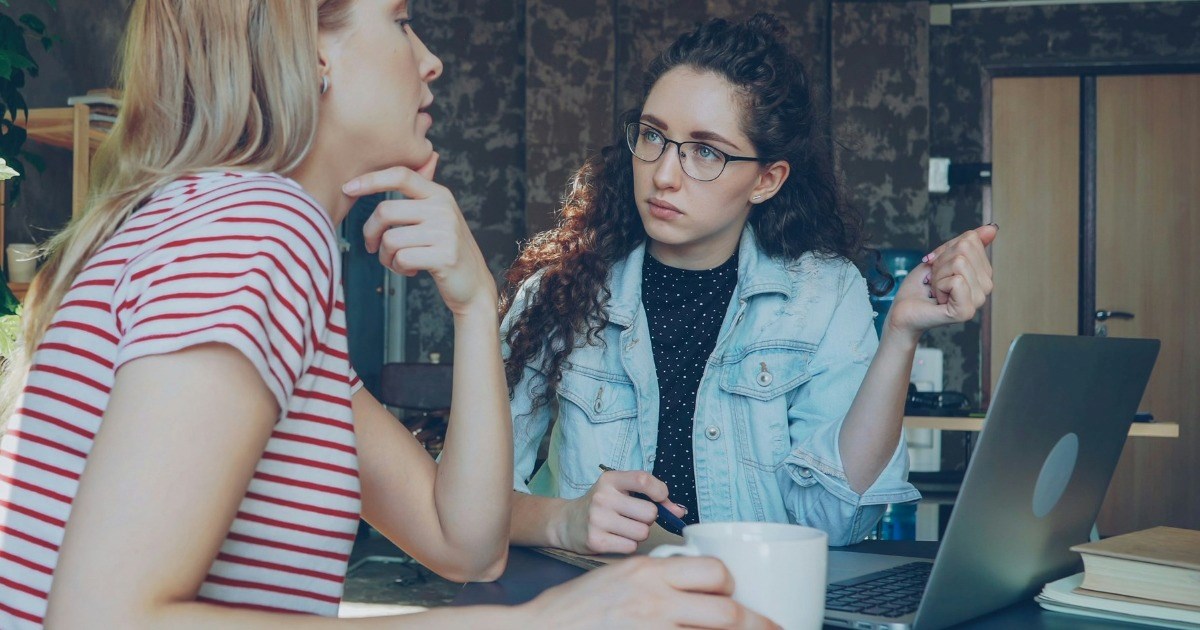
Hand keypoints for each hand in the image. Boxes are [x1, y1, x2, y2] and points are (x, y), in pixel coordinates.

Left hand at [347, 153, 497, 315]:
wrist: (474, 284)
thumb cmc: (447, 250)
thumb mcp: (439, 217)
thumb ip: (422, 194)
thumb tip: (410, 162)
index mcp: (440, 194)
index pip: (401, 175)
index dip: (371, 179)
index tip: (348, 188)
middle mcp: (443, 209)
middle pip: (386, 211)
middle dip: (370, 233)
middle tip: (372, 247)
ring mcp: (446, 232)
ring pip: (390, 239)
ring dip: (385, 256)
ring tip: (397, 262)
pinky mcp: (445, 256)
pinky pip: (402, 259)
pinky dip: (398, 268)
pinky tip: (410, 271)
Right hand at [522, 556, 780, 628]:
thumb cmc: (572, 608)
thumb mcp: (616, 576)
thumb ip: (653, 578)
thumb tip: (688, 587)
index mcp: (649, 573)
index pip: (712, 572)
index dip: (731, 585)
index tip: (735, 595)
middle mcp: (655, 601)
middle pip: (727, 612)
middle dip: (755, 624)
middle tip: (770, 627)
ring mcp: (652, 629)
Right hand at [557, 470, 687, 554]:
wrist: (566, 522)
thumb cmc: (602, 505)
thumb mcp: (621, 491)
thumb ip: (652, 496)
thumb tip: (680, 511)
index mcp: (610, 479)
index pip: (644, 480)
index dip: (660, 491)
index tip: (660, 499)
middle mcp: (603, 497)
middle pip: (649, 512)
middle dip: (648, 518)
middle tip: (634, 517)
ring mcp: (597, 519)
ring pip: (642, 532)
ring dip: (639, 533)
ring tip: (624, 528)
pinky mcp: (595, 540)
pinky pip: (630, 546)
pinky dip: (628, 545)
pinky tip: (615, 538)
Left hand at [885, 224, 997, 341]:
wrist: (903, 310)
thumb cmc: (921, 286)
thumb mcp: (942, 256)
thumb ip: (966, 242)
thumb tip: (992, 228)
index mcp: (983, 273)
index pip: (971, 240)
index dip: (946, 250)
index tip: (938, 267)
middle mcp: (985, 287)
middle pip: (965, 249)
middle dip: (941, 261)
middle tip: (935, 280)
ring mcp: (977, 301)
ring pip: (960, 263)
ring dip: (938, 274)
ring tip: (936, 289)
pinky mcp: (966, 311)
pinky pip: (957, 280)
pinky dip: (939, 285)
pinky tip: (938, 299)